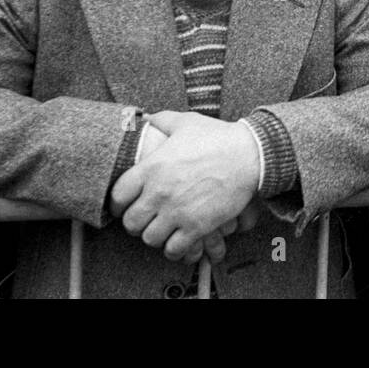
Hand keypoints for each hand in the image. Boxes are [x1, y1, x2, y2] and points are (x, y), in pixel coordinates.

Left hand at [109, 111, 259, 263]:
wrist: (251, 154)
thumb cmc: (218, 137)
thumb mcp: (186, 122)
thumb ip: (161, 120)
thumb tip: (147, 118)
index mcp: (152, 167)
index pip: (117, 196)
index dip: (119, 203)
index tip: (126, 205)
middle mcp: (160, 192)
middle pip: (131, 223)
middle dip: (136, 223)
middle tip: (146, 219)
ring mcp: (178, 211)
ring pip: (150, 239)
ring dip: (155, 236)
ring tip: (163, 230)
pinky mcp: (197, 226)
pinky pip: (173, 249)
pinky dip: (174, 249)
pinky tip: (179, 240)